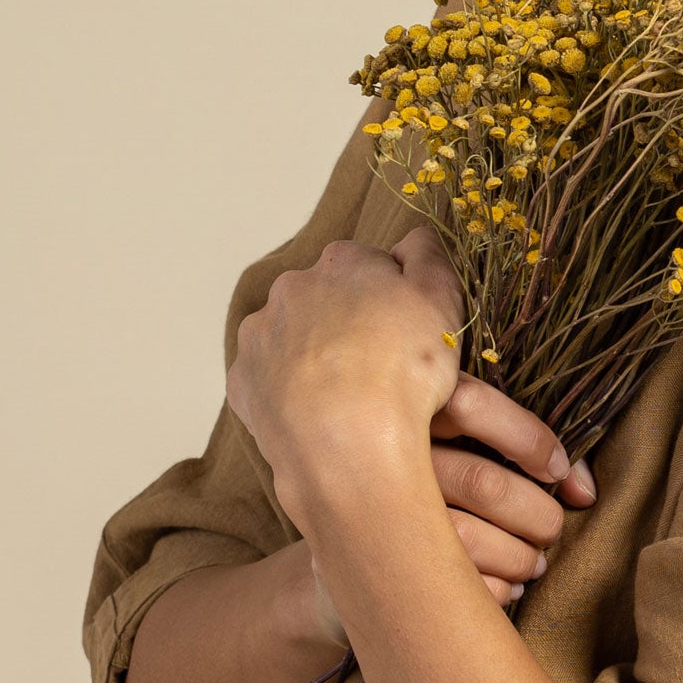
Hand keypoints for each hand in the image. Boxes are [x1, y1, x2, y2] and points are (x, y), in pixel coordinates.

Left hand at [226, 225, 463, 535]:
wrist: (347, 444)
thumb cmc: (403, 368)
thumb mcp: (441, 300)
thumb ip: (428, 257)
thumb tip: (413, 238)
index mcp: (341, 262)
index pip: (370, 264)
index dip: (394, 297)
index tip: (409, 331)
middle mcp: (292, 288)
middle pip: (327, 297)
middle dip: (349, 321)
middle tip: (382, 364)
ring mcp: (261, 335)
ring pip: (293, 335)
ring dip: (315, 353)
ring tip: (348, 394)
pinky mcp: (242, 381)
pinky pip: (269, 377)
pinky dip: (289, 389)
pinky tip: (317, 412)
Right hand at [302, 373, 598, 644]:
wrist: (338, 541)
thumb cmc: (420, 483)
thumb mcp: (455, 443)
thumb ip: (514, 449)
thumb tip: (584, 491)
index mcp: (407, 413)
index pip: (473, 406)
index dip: (531, 440)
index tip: (564, 476)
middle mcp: (386, 458)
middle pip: (483, 483)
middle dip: (536, 515)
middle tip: (551, 531)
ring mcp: (373, 514)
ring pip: (467, 538)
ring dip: (518, 558)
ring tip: (534, 564)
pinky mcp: (365, 565)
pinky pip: (445, 584)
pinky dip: (490, 592)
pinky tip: (505, 589)